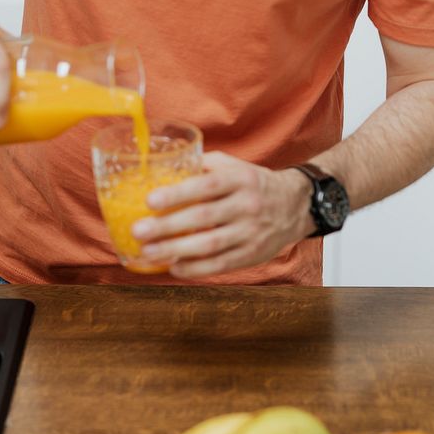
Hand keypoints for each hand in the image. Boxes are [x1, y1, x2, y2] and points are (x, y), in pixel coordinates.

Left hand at [131, 152, 315, 278]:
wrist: (295, 205)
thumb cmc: (252, 183)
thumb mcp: (234, 166)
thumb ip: (203, 165)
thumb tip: (164, 167)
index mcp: (240, 179)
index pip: (206, 185)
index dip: (177, 194)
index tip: (149, 201)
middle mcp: (247, 205)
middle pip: (203, 218)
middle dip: (167, 227)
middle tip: (138, 231)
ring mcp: (251, 232)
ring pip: (210, 245)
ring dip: (175, 251)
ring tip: (148, 253)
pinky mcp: (252, 255)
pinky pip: (220, 265)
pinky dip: (195, 269)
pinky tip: (173, 267)